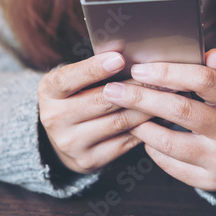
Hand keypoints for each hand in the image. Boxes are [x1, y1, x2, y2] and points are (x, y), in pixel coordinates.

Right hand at [38, 52, 151, 173]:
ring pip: (118, 122)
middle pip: (101, 101)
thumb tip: (126, 55)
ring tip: (167, 95)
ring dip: (146, 108)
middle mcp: (54, 119)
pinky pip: (125, 142)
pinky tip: (159, 117)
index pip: (68, 79)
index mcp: (48, 92)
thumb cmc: (74, 97)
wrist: (62, 137)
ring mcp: (71, 143)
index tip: (119, 58)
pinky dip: (145, 128)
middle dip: (134, 88)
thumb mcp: (72, 79)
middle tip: (160, 77)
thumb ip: (92, 69)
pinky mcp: (89, 160)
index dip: (94, 69)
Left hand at [102, 49, 215, 190]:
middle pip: (180, 110)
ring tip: (123, 114)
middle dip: (141, 98)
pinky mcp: (210, 180)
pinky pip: (169, 164)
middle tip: (112, 90)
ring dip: (140, 126)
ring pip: (169, 141)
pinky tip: (144, 136)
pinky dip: (151, 148)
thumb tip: (210, 53)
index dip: (167, 73)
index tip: (138, 69)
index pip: (203, 80)